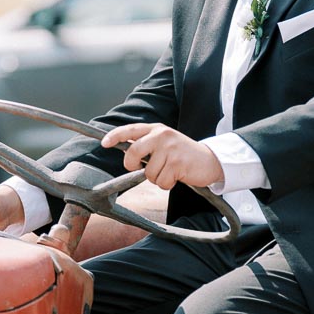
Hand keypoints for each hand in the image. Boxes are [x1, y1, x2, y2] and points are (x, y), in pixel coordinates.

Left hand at [101, 123, 223, 190]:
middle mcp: (162, 135)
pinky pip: (161, 182)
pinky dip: (167, 184)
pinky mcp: (178, 163)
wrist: (210, 161)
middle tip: (140, 169)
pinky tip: (177, 176)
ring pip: (148, 172)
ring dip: (157, 178)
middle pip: (133, 152)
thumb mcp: (164, 143)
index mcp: (156, 129)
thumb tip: (126, 154)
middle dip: (132, 165)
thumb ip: (147, 145)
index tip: (104, 143)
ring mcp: (170, 149)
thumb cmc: (182, 154)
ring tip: (169, 171)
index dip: (115, 136)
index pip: (130, 130)